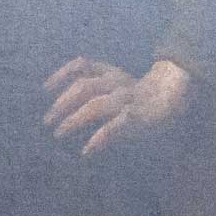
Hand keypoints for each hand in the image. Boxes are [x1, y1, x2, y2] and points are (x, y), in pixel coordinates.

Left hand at [43, 56, 192, 156]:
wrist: (171, 96)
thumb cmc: (134, 94)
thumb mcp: (113, 82)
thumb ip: (90, 86)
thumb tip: (58, 104)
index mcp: (109, 72)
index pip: (82, 65)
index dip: (61, 74)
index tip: (45, 89)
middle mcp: (116, 82)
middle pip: (83, 87)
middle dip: (62, 104)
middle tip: (47, 121)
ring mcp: (126, 99)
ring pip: (95, 106)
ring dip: (73, 120)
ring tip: (59, 133)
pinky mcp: (135, 117)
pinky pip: (113, 127)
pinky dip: (98, 139)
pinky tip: (86, 151)